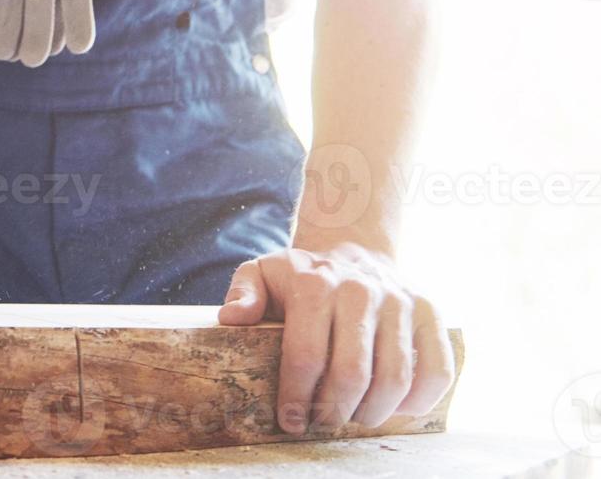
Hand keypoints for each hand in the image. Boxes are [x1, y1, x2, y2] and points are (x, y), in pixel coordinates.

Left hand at [217, 243, 455, 434]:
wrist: (353, 246)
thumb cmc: (301, 274)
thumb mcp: (262, 273)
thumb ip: (244, 293)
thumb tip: (231, 319)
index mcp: (315, 284)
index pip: (306, 355)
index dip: (297, 396)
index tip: (290, 420)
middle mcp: (361, 290)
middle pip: (351, 374)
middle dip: (333, 411)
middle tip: (323, 423)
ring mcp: (401, 301)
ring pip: (394, 378)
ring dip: (373, 412)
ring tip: (354, 417)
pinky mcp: (431, 313)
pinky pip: (437, 369)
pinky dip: (419, 400)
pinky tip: (396, 408)